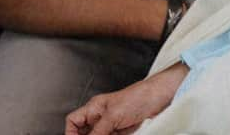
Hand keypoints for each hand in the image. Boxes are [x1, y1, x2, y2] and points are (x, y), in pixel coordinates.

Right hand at [65, 65, 186, 134]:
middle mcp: (100, 116)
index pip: (73, 121)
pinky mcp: (121, 131)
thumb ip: (98, 131)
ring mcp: (111, 125)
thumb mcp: (113, 116)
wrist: (159, 98)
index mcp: (94, 107)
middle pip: (84, 132)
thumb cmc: (138, 97)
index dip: (70, 132)